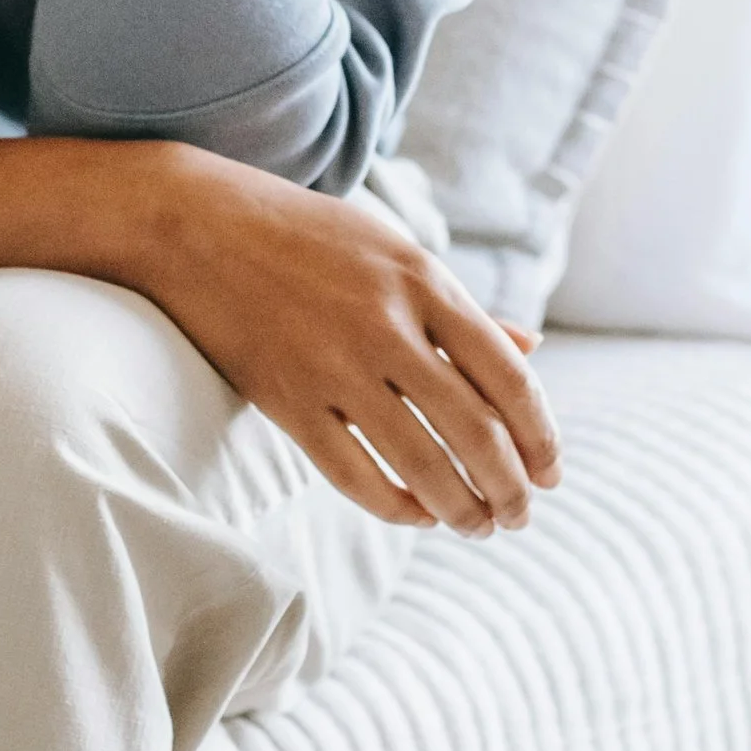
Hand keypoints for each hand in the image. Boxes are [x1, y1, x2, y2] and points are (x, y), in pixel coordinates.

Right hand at [133, 144, 559, 536]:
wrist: (199, 223)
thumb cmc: (308, 235)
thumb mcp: (395, 250)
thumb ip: (461, 307)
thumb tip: (534, 348)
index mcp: (424, 280)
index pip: (509, 376)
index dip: (541, 436)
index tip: (552, 473)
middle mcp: (387, 324)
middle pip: (476, 430)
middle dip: (510, 488)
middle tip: (521, 516)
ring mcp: (335, 365)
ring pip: (422, 463)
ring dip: (462, 509)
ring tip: (478, 527)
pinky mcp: (287, 400)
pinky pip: (354, 475)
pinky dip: (396, 507)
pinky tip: (417, 515)